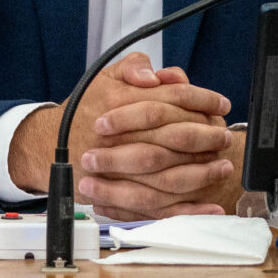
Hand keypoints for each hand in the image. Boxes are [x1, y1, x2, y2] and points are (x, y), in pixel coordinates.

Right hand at [9, 53, 236, 220]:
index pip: (172, 98)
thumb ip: (134, 67)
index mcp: (118, 102)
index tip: (221, 104)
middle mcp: (119, 137)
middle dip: (207, 136)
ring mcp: (119, 170)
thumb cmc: (84, 109)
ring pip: (170, 173)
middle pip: (175, 137)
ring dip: (203, 172)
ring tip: (222, 166)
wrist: (51, 144)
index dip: (202, 100)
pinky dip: (188, 210)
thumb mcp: (106, 77)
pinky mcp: (119, 195)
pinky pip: (160, 207)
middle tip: (225, 136)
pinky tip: (211, 207)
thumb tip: (158, 75)